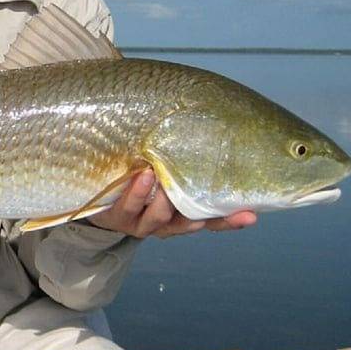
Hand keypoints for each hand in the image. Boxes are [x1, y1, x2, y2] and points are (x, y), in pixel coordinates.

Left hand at [88, 169, 256, 238]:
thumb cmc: (140, 175)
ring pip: (158, 217)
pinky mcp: (117, 216)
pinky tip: (142, 176)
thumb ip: (184, 161)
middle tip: (201, 191)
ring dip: (163, 199)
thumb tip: (213, 126)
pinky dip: (136, 193)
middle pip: (187, 223)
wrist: (99, 193)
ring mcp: (140, 221)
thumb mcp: (163, 170)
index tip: (251, 214)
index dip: (231, 220)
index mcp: (181, 215)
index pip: (213, 220)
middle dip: (197, 212)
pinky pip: (128, 207)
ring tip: (164, 175)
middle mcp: (165, 222)